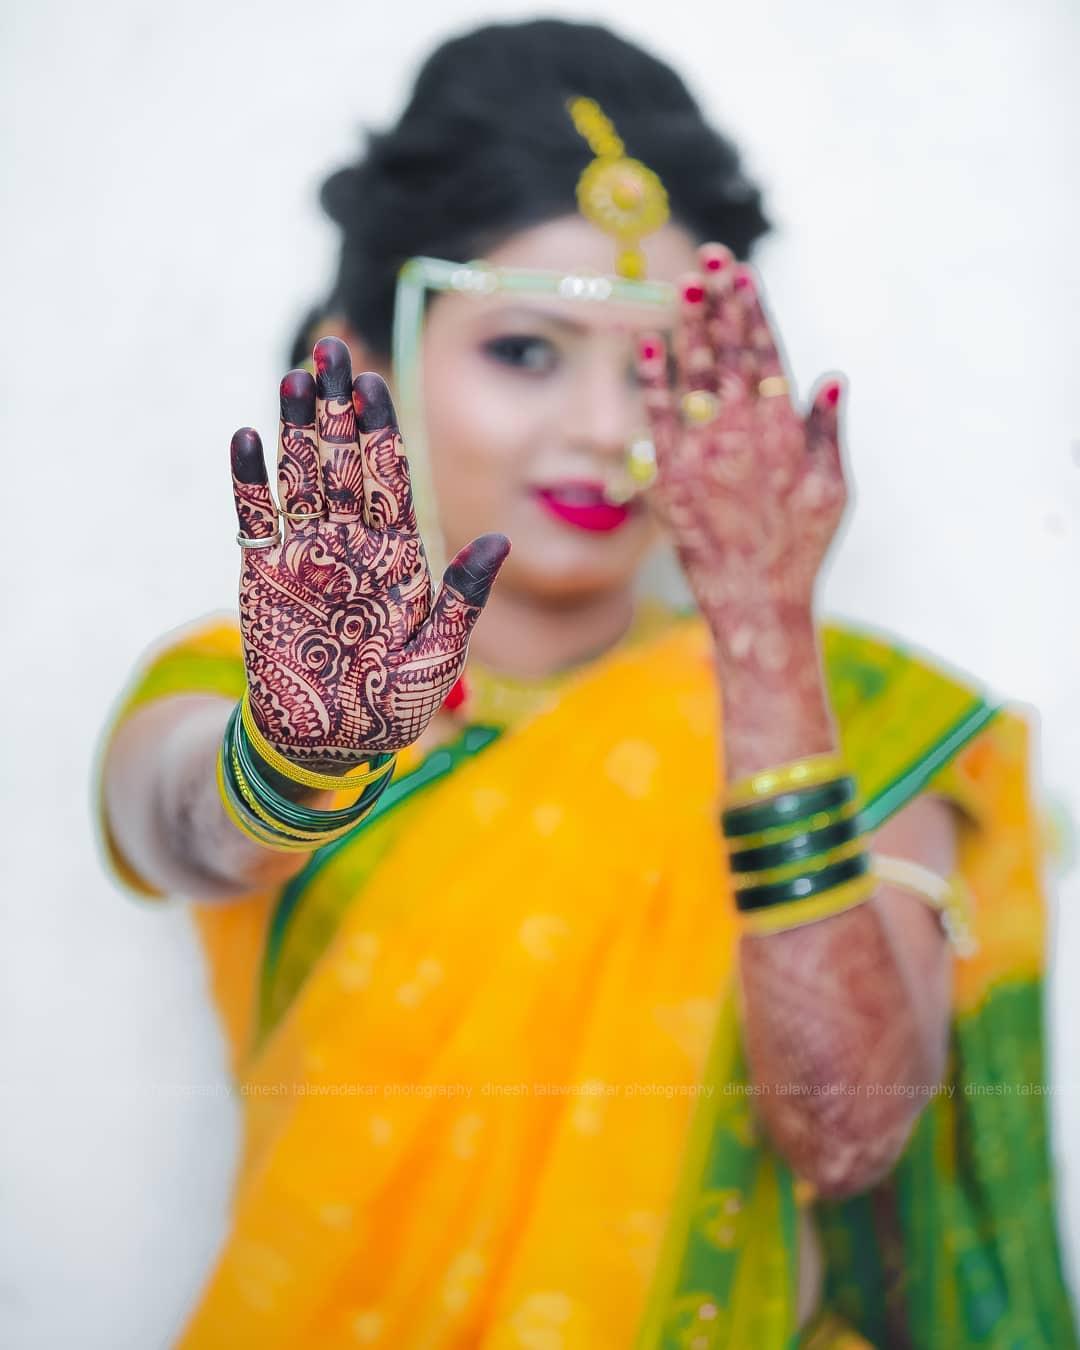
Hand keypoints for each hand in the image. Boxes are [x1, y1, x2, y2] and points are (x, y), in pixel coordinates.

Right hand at [230, 337, 509, 766]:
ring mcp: (305, 558)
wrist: (331, 745)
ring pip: (301, 479)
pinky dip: (249, 482)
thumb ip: (463, 597)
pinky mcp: (263, 579)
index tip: (376, 383)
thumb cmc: (394, 707)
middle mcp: (350, 546)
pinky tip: (246, 438)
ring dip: (295, 430)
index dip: (382, 431)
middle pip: (344, 463)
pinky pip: (254, 521)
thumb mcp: (440, 656)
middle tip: (330, 352)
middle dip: (338, 409)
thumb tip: (500, 540)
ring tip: (293, 377)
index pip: (390, 480)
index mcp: (397, 557)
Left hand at [636, 243, 848, 629]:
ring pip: (693, 376)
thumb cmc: (800, 549)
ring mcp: (703, 453)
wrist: (754, 601)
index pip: (766, 356)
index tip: (743, 274)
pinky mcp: (671, 476)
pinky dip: (652, 379)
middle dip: (719, 302)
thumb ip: (827, 432)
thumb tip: (827, 377)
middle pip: (728, 354)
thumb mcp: (832, 490)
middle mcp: (742, 434)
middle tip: (708, 258)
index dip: (753, 311)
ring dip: (688, 326)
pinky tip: (647, 343)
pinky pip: (656, 418)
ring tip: (682, 284)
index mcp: (783, 431)